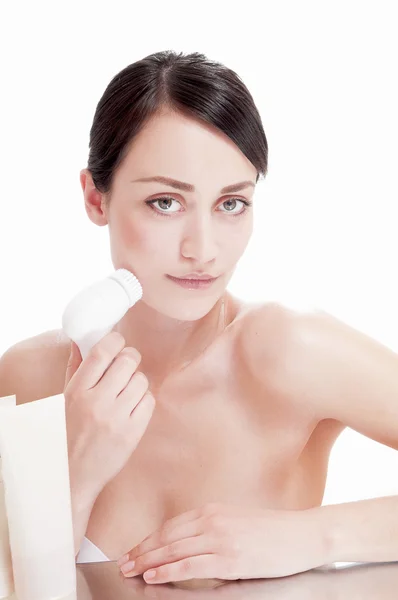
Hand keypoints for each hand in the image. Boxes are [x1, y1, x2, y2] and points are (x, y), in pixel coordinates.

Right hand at [64, 331, 154, 499]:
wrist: (73, 475)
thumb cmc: (68, 432)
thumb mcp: (65, 399)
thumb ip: (75, 368)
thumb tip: (81, 339)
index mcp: (77, 391)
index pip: (102, 351)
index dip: (115, 340)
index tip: (118, 342)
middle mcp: (97, 402)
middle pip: (127, 361)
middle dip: (130, 359)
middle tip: (126, 366)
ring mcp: (116, 418)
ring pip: (141, 380)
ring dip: (137, 381)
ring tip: (127, 391)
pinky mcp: (132, 433)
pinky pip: (149, 401)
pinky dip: (143, 400)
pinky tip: (133, 406)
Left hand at [117, 502, 328, 583]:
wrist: (301, 535)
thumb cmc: (271, 531)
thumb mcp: (235, 521)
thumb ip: (210, 529)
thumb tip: (186, 545)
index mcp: (211, 510)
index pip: (170, 526)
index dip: (148, 539)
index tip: (133, 549)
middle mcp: (211, 520)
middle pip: (166, 536)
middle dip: (141, 550)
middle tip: (122, 562)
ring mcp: (219, 538)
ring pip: (173, 550)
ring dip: (147, 561)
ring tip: (130, 570)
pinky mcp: (228, 557)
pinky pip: (190, 565)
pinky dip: (168, 570)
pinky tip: (153, 576)